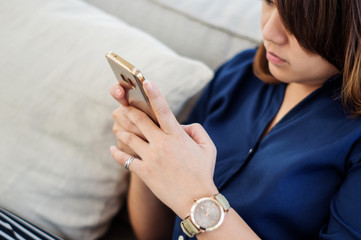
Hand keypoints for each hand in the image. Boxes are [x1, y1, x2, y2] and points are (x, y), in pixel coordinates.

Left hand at [110, 80, 217, 218]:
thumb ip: (196, 130)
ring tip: (117, 127)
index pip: (163, 110)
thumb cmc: (203, 172)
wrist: (196, 200)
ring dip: (122, 130)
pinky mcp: (144, 172)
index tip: (146, 82)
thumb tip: (181, 125)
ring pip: (129, 138)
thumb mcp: (208, 147)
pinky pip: (125, 160)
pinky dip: (117, 153)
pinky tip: (112, 148)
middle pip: (140, 121)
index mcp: (177, 136)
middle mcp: (162, 144)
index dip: (154, 94)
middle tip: (123, 105)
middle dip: (130, 111)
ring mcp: (151, 158)